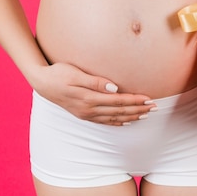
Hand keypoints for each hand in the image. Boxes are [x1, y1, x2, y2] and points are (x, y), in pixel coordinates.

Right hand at [32, 62, 156, 125]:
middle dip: (138, 110)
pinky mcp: (83, 114)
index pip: (119, 101)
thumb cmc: (59, 73)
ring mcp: (85, 113)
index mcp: (89, 98)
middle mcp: (89, 109)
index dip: (136, 101)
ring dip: (131, 117)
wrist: (41, 82)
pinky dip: (117, 122)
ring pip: (114, 118)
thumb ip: (95, 81)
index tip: (150, 99)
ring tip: (146, 115)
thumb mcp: (75, 73)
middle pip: (120, 111)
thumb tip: (115, 88)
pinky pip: (103, 121)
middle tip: (155, 108)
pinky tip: (126, 122)